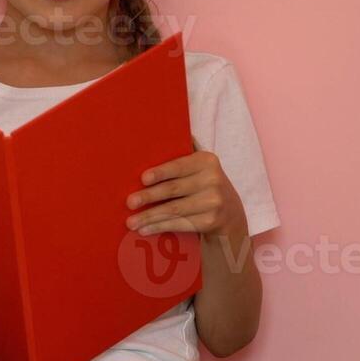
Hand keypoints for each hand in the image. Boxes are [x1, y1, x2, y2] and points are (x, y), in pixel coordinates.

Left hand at [125, 148, 246, 240]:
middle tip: (129, 202)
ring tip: (131, 222)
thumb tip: (155, 131)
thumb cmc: (203, 182)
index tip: (143, 179)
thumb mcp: (200, 164)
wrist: (230, 211)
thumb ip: (184, 150)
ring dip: (149, 217)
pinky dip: (160, 227)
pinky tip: (144, 229)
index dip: (161, 172)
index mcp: (206, 161)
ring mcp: (213, 202)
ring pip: (174, 210)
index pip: (179, 166)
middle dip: (149, 197)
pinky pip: (180, 224)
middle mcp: (213, 180)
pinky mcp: (210, 221)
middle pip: (174, 190)